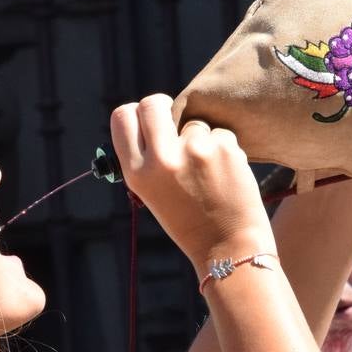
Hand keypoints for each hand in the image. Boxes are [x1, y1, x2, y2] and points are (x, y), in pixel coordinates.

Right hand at [109, 94, 273, 275]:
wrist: (228, 247)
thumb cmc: (187, 222)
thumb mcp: (151, 194)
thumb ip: (145, 159)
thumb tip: (146, 124)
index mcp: (137, 173)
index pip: (122, 117)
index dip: (135, 114)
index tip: (146, 120)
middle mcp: (162, 159)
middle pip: (153, 104)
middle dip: (162, 107)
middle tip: (173, 123)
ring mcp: (195, 150)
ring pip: (193, 123)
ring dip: (199, 139)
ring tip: (206, 172)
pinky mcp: (225, 148)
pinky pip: (220, 133)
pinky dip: (223, 148)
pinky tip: (224, 175)